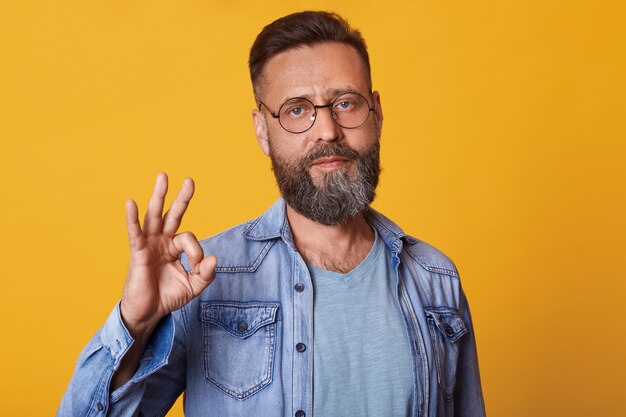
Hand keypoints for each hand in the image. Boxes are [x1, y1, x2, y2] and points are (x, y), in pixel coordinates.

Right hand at [120, 173, 216, 337]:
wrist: (148, 313)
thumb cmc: (168, 296)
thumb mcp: (194, 286)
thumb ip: (206, 274)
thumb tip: (215, 258)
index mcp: (175, 247)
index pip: (190, 239)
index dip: (197, 252)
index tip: (198, 267)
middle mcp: (162, 241)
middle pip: (172, 214)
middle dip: (181, 198)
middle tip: (190, 180)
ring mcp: (149, 244)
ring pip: (155, 216)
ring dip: (159, 196)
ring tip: (163, 176)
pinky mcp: (137, 252)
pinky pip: (135, 232)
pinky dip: (132, 218)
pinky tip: (131, 203)